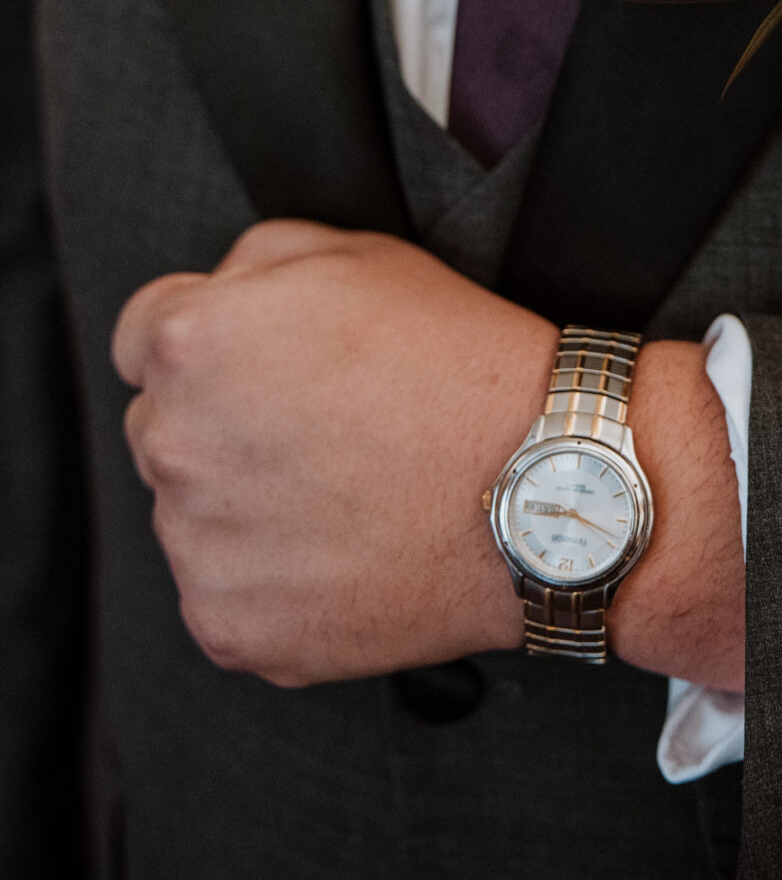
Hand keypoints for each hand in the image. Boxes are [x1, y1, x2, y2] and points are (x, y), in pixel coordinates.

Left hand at [113, 222, 555, 683]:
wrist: (541, 487)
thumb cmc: (460, 364)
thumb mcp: (361, 253)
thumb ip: (255, 262)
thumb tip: (219, 296)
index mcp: (193, 342)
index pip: (143, 339)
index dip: (212, 346)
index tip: (260, 368)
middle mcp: (174, 443)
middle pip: (162, 429)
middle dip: (223, 426)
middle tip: (322, 431)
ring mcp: (198, 546)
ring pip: (192, 517)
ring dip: (245, 506)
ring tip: (348, 493)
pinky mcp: (229, 627)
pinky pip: (226, 597)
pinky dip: (275, 582)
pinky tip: (347, 550)